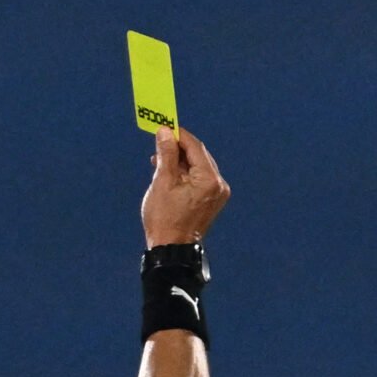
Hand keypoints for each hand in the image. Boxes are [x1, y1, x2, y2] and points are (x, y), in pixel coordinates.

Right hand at [142, 127, 229, 246]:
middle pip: (198, 155)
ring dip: (179, 160)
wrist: (172, 249)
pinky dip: (184, 173)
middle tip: (159, 143)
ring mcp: (217, 193)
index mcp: (209, 180)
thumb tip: (165, 132)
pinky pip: (199, 178)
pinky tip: (168, 173)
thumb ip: (166, 154)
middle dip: (178, 148)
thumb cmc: (165, 219)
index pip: (195, 146)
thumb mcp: (162, 182)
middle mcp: (218, 185)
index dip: (178, 135)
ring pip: (198, 166)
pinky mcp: (212, 200)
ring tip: (158, 162)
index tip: (163, 126)